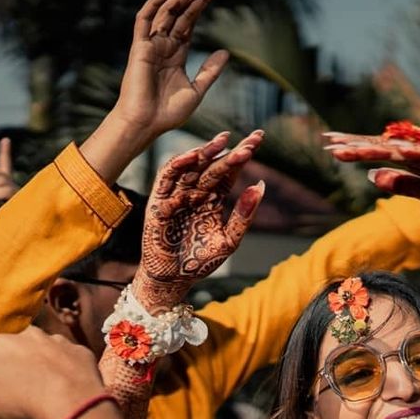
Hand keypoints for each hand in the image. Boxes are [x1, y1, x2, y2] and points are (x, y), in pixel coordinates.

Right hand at [0, 326, 101, 418]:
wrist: (71, 402)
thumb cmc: (22, 401)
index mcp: (0, 345)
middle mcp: (28, 335)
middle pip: (16, 346)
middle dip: (17, 360)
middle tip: (22, 386)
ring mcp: (57, 340)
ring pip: (45, 348)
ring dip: (44, 361)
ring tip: (47, 386)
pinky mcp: (81, 351)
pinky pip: (70, 358)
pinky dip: (68, 368)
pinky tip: (69, 385)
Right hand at [114, 0, 228, 148]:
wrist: (146, 124)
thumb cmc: (168, 113)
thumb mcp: (197, 90)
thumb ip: (210, 71)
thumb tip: (225, 52)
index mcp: (176, 54)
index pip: (190, 23)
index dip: (201, 6)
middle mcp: (164, 45)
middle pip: (181, 14)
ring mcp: (151, 45)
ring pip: (166, 13)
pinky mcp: (140, 48)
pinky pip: (144, 20)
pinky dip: (153, 4)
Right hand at [132, 132, 266, 306]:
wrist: (174, 279)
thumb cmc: (200, 261)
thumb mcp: (229, 240)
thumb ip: (243, 215)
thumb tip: (261, 186)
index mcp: (212, 199)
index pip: (229, 172)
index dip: (242, 156)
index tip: (258, 140)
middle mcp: (195, 193)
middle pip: (214, 166)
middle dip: (231, 151)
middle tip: (251, 138)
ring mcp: (177, 195)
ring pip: (191, 167)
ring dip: (206, 152)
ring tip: (224, 141)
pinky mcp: (159, 201)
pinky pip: (167, 178)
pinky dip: (178, 165)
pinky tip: (194, 156)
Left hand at [325, 130, 419, 226]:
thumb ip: (407, 187)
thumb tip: (372, 178)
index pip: (385, 154)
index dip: (358, 150)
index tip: (330, 147)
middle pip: (388, 147)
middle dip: (357, 145)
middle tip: (327, 141)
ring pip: (405, 151)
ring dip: (375, 150)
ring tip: (347, 150)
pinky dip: (416, 156)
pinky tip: (395, 153)